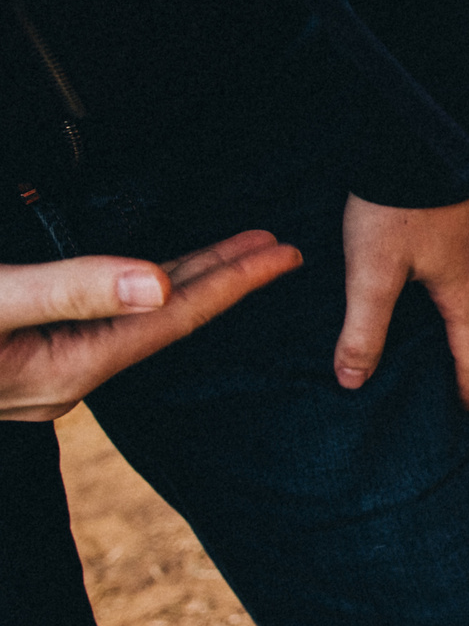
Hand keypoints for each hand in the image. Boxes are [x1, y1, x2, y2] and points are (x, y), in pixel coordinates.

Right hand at [0, 233, 303, 421]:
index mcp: (69, 369)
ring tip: (238, 250)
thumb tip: (160, 286)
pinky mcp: (27, 363)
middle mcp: (67, 380)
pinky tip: (157, 279)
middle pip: (167, 320)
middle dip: (226, 278)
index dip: (233, 280)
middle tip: (280, 246)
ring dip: (187, 281)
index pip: (175, 318)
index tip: (284, 254)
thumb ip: (69, 293)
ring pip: (136, 321)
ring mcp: (46, 375)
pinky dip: (139, 295)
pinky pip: (104, 324)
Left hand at [338, 191, 468, 409]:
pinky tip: (458, 278)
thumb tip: (353, 382)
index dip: (465, 384)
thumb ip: (363, 329)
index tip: (464, 412)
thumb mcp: (372, 273)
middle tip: (466, 382)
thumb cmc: (396, 208)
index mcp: (464, 290)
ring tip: (462, 336)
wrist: (420, 138)